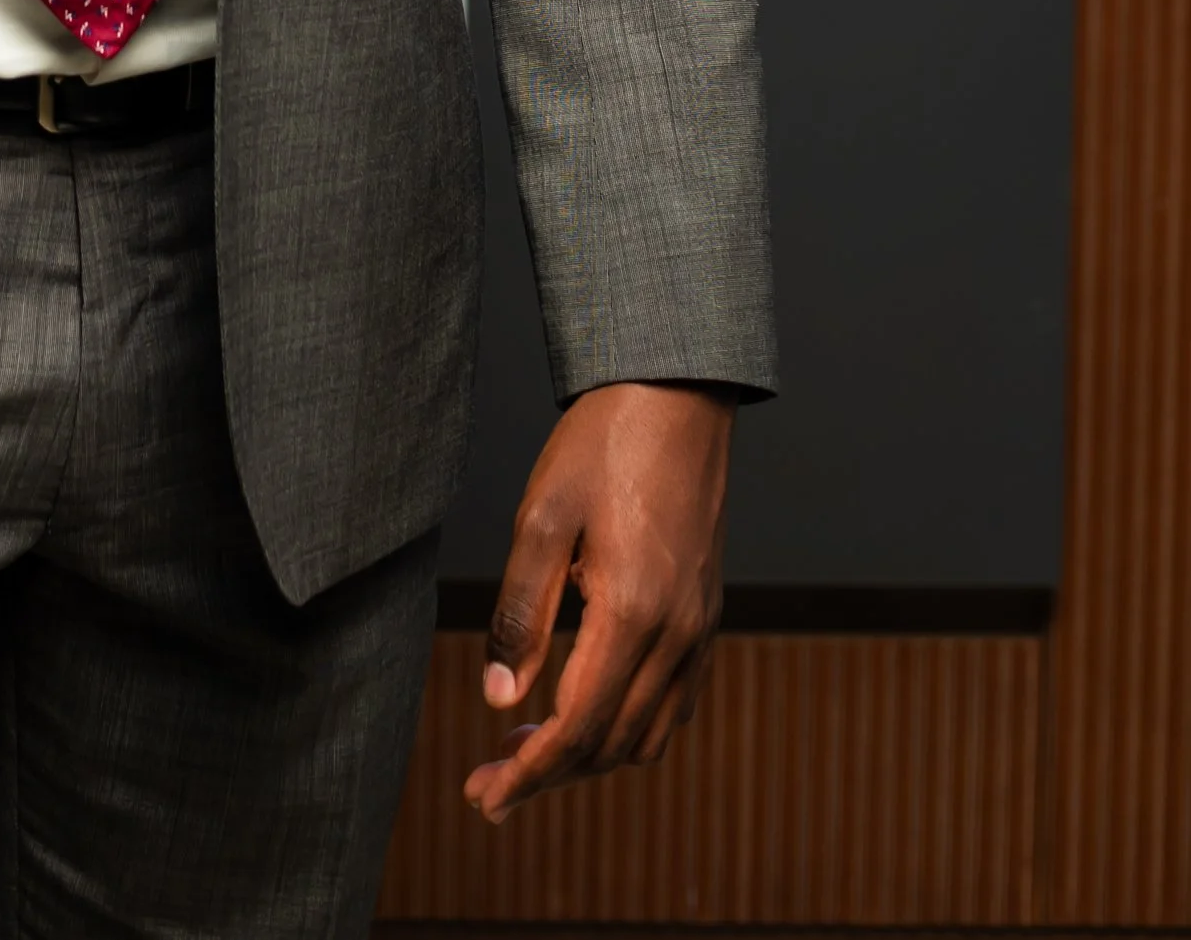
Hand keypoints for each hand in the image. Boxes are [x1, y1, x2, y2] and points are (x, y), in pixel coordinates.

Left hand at [465, 379, 731, 823]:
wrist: (674, 391)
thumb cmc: (601, 443)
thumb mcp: (540, 517)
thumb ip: (520, 615)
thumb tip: (498, 700)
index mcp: (634, 613)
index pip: (577, 727)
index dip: (527, 772)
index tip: (483, 798)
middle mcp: (679, 633)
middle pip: (612, 744)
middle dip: (548, 773)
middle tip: (488, 783)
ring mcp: (701, 626)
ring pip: (648, 734)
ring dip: (588, 754)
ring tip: (527, 746)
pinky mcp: (707, 612)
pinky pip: (675, 702)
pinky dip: (628, 725)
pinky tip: (585, 705)